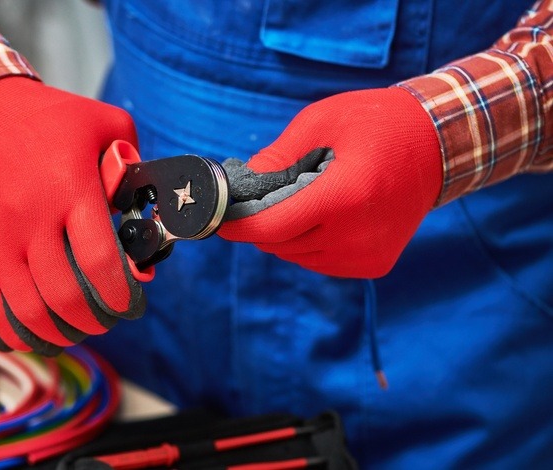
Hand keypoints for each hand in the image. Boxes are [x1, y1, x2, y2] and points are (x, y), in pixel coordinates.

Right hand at [0, 77, 144, 353]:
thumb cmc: (40, 116)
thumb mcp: (100, 121)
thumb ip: (132, 159)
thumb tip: (148, 201)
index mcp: (70, 188)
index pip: (100, 261)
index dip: (120, 294)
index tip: (130, 303)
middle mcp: (32, 218)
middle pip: (67, 296)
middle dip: (95, 319)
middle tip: (107, 318)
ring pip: (29, 310)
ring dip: (59, 333)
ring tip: (76, 331)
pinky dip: (16, 331)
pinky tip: (36, 335)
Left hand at [219, 88, 442, 277]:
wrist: (437, 146)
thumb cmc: (377, 124)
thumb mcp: (320, 124)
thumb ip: (277, 157)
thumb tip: (239, 186)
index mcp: (345, 196)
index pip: (273, 227)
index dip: (239, 226)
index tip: (219, 220)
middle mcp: (358, 235)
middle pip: (280, 243)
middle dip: (263, 221)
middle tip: (266, 193)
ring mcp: (368, 256)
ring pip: (297, 255)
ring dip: (287, 232)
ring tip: (309, 196)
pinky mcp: (374, 265)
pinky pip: (319, 261)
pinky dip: (309, 242)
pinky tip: (327, 214)